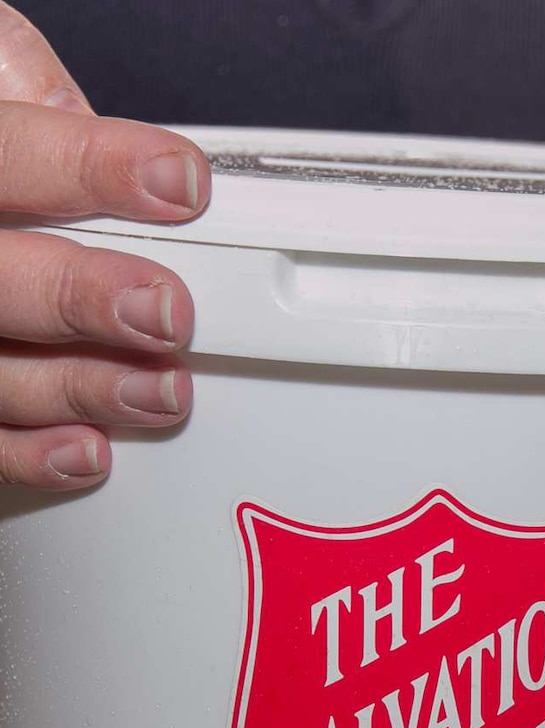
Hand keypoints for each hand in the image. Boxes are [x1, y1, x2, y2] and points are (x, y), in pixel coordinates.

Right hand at [0, 3, 209, 488]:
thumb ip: (50, 112)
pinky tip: (91, 450)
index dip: (93, 168)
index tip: (181, 184)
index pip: (9, 154)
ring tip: (164, 392)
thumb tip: (149, 157)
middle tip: (168, 312)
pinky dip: (34, 452)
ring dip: (84, 387)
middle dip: (84, 297)